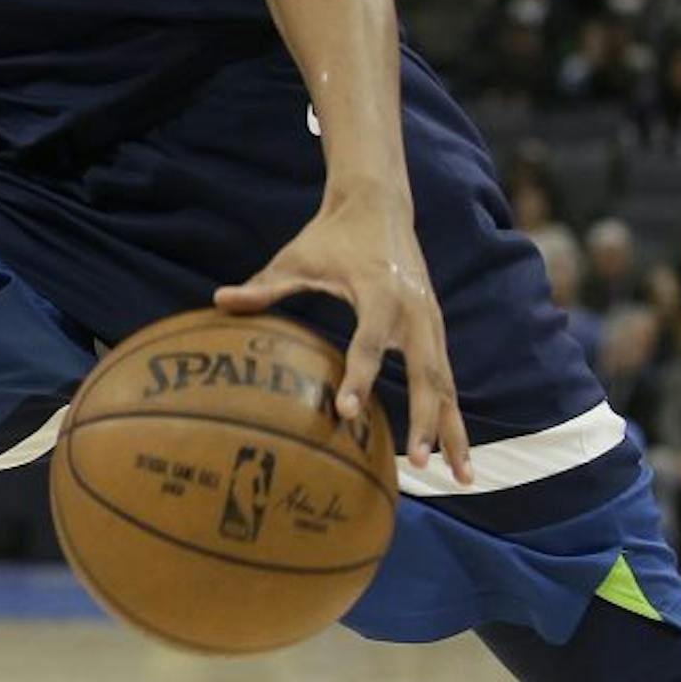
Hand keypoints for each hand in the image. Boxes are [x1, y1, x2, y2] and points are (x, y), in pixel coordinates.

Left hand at [215, 190, 471, 483]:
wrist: (379, 204)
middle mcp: (414, 310)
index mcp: (380, 293)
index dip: (358, 377)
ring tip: (460, 477)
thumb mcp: (297, 257)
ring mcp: (430, 320)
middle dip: (425, 419)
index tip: (346, 411)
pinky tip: (453, 451)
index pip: (368, 343)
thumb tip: (220, 300)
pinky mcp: (434, 328)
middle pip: (427, 373)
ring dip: (452, 429)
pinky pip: (445, 376)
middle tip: (418, 462)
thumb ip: (265, 285)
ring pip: (446, 382)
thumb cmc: (331, 234)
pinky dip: (450, 413)